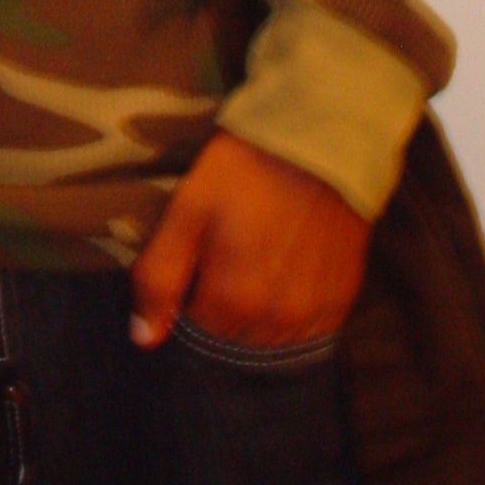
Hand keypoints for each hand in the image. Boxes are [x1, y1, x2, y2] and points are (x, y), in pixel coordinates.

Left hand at [129, 131, 369, 348]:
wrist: (321, 143)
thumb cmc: (246, 170)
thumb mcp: (189, 208)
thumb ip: (161, 275)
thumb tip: (144, 338)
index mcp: (233, 301)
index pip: (197, 332)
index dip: (189, 300)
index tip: (195, 265)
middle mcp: (276, 322)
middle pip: (234, 340)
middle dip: (222, 310)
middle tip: (224, 258)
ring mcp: (313, 315)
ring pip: (270, 340)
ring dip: (256, 315)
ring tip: (255, 263)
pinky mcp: (341, 302)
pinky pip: (307, 331)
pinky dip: (290, 312)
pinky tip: (285, 272)